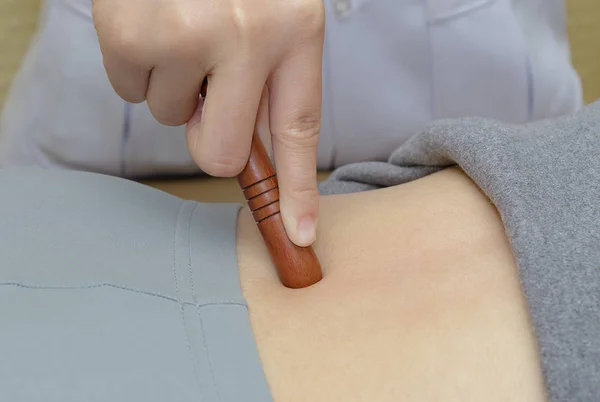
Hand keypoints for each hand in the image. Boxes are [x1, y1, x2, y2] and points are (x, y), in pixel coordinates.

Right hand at [92, 0, 323, 245]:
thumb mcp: (273, 13)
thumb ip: (267, 80)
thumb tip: (244, 154)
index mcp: (294, 29)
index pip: (299, 130)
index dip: (297, 190)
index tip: (297, 235)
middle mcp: (244, 35)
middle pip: (220, 152)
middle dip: (208, 135)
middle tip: (206, 88)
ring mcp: (185, 35)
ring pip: (168, 115)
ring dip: (172, 81)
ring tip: (179, 25)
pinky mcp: (129, 32)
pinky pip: (129, 89)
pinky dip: (136, 64)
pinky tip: (151, 20)